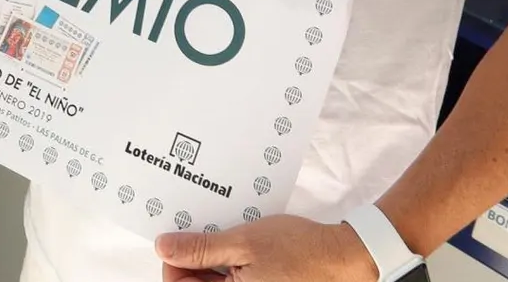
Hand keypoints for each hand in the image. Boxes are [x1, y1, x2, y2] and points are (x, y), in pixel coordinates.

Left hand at [157, 214, 377, 281]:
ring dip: (212, 259)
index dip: (174, 263)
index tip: (179, 241)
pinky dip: (230, 262)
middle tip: (202, 231)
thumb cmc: (300, 251)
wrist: (343, 257)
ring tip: (225, 235)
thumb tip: (164, 247)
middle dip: (194, 259)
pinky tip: (238, 242)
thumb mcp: (243, 243)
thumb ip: (200, 249)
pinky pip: (234, 279)